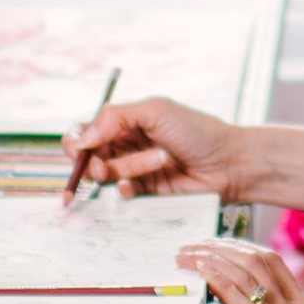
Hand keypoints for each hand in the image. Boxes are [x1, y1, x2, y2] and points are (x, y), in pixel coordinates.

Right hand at [79, 96, 252, 199]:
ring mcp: (133, 168)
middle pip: (87, 155)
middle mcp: (125, 144)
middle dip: (91, 161)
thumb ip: (114, 118)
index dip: (75, 140)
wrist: (228, 162)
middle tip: (104, 165)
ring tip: (157, 161)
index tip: (78, 148)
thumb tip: (82, 138)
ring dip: (125, 168)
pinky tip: (140, 186)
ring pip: (105, 174)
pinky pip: (120, 193)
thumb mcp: (155, 110)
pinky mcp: (144, 191)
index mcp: (125, 121)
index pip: (84, 129)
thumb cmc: (196, 130)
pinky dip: (126, 189)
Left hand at [178, 239, 303, 303]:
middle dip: (224, 246)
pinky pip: (240, 299)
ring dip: (213, 257)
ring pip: (247, 271)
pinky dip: (218, 280)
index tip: (222, 247)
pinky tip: (201, 272)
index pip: (274, 265)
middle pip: (258, 258)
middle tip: (197, 244)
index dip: (245, 249)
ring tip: (189, 253)